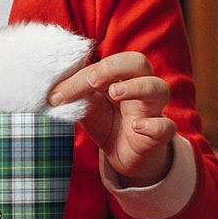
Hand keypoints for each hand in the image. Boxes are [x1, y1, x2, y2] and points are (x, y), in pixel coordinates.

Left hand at [48, 51, 175, 185]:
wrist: (124, 155)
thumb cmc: (107, 122)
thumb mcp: (87, 107)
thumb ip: (75, 95)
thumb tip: (51, 90)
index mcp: (121, 76)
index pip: (106, 63)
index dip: (82, 75)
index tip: (58, 95)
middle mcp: (140, 87)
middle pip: (139, 62)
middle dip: (115, 67)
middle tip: (92, 81)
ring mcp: (152, 110)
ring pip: (159, 88)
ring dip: (137, 87)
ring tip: (115, 93)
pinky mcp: (159, 135)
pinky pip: (166, 126)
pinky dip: (154, 125)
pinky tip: (136, 126)